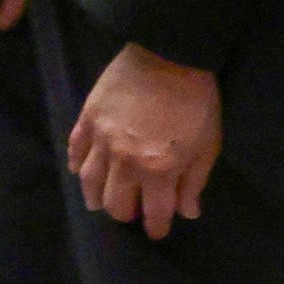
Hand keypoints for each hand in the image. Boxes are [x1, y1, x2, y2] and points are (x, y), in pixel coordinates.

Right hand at [68, 44, 219, 238]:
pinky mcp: (88, 119)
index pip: (155, 214)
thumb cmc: (195, 100)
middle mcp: (125, 162)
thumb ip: (194, 181)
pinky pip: (75, 150)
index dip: (156, 227)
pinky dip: (77, 165)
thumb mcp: (207, 144)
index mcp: (159, 170)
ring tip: (100, 202)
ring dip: (96, 198)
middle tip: (132, 212)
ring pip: (90, 183)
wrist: (169, 52)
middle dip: (125, 214)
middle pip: (116, 204)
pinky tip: (80, 171)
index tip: (157, 231)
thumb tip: (187, 212)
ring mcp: (102, 140)